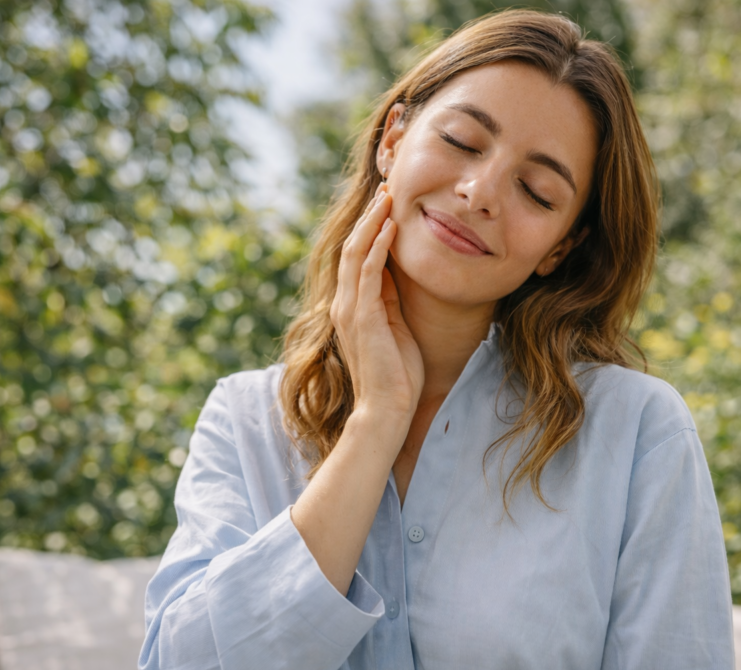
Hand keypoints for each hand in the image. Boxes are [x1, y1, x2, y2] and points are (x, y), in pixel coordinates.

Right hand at [330, 183, 423, 419]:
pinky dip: (379, 245)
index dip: (370, 228)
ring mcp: (350, 310)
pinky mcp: (363, 317)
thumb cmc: (396, 376)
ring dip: (374, 222)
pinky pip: (368, 271)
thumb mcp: (394, 328)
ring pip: (356, 253)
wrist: (386, 411)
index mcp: (351, 308)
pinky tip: (391, 225)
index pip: (356, 258)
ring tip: (389, 196)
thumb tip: (392, 272)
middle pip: (352, 247)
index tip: (387, 204)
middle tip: (387, 188)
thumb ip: (388, 300)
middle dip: (370, 216)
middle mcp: (344, 305)